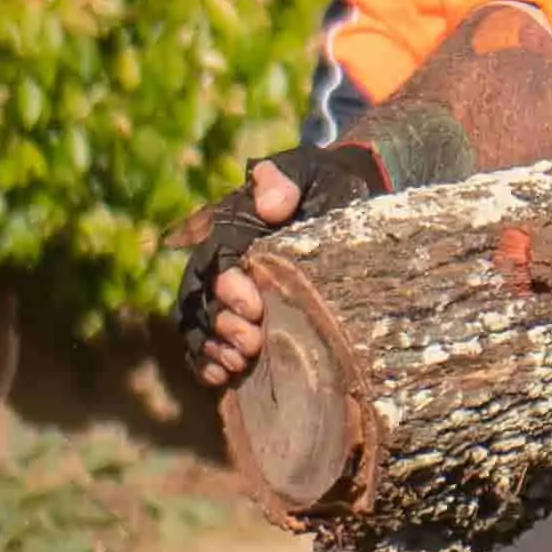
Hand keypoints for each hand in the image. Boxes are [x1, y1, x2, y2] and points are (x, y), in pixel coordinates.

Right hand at [172, 140, 378, 397]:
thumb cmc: (330, 187)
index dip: (226, 286)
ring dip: (212, 346)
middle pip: (202, 296)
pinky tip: (221, 378)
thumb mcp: (315, 173)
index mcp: (234, 229)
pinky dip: (208, 361)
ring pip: (200, 323)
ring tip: (237, 364)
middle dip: (220, 324)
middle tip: (249, 343)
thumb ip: (287, 177)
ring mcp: (232, 292)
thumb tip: (269, 203)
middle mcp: (226, 262)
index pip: (216, 258)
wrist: (351, 204)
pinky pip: (210, 343)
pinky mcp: (245, 318)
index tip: (253, 306)